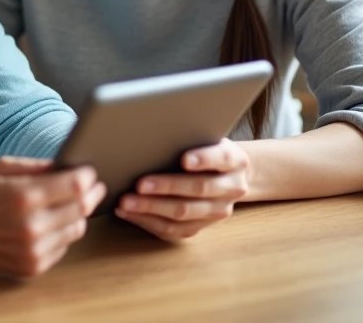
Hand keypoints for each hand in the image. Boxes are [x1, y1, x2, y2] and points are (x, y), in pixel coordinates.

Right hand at [0, 156, 105, 277]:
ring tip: (69, 205)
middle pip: (81, 208)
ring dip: (78, 215)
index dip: (88, 177)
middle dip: (91, 194)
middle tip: (93, 186)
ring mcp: (33, 250)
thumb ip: (37, 166)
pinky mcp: (32, 267)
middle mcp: (32, 226)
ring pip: (77, 229)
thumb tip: (68, 165)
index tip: (90, 172)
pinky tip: (51, 223)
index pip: (76, 186)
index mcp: (24, 196)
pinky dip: (62, 234)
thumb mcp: (3, 167)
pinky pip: (63, 247)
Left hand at [115, 138, 250, 240]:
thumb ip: (189, 137)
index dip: (203, 159)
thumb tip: (153, 134)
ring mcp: (218, 211)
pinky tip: (128, 213)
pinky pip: (174, 230)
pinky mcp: (202, 227)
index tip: (184, 159)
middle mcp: (232, 188)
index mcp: (235, 161)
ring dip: (152, 208)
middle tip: (140, 184)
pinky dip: (148, 222)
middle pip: (199, 188)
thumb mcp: (207, 137)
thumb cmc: (206, 149)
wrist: (228, 175)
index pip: (221, 158)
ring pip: (184, 214)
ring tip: (127, 202)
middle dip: (167, 186)